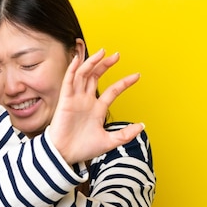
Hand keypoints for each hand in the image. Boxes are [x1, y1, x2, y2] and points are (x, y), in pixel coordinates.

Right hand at [48, 49, 144, 164]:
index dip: (124, 82)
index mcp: (97, 109)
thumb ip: (125, 134)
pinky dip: (73, 70)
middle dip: (106, 65)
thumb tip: (142, 126)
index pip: (113, 91)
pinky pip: (69, 81)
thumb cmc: (83, 149)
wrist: (65, 154)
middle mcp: (86, 101)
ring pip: (84, 75)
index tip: (137, 76)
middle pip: (96, 77)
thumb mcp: (109, 142)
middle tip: (117, 55)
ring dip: (92, 63)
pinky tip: (79, 60)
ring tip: (102, 52)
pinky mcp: (65, 100)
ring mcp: (76, 99)